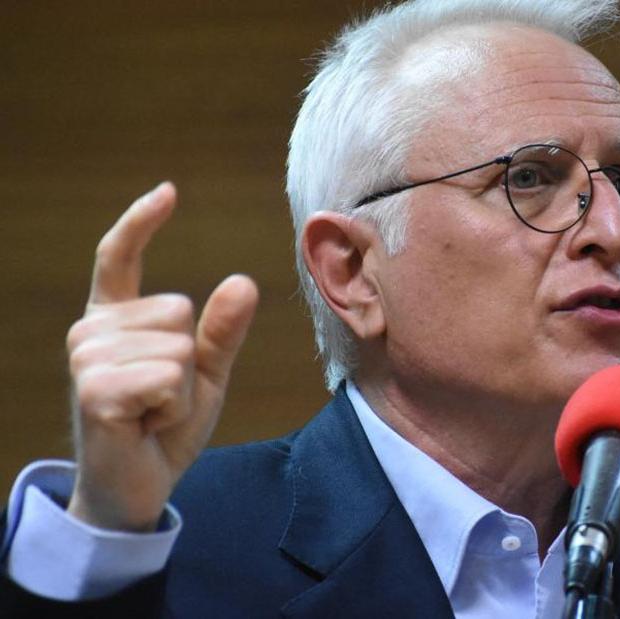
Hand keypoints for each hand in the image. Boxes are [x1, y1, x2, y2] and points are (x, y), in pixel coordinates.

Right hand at [65, 182, 258, 531]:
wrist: (138, 486)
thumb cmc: (166, 426)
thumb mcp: (204, 374)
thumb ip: (222, 331)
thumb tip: (243, 281)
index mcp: (114, 320)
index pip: (117, 258)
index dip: (141, 223)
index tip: (168, 192)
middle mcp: (91, 330)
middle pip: (179, 309)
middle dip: (188, 362)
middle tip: (161, 399)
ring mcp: (87, 358)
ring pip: (177, 345)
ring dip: (181, 389)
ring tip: (152, 412)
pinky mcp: (95, 389)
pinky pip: (169, 376)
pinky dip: (174, 406)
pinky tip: (146, 423)